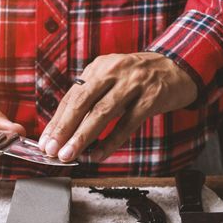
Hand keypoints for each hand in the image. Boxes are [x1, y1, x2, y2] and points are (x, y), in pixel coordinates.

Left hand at [38, 52, 196, 161]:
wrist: (177, 67)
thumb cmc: (138, 79)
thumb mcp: (111, 80)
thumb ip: (90, 99)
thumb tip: (64, 130)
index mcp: (98, 68)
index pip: (71, 97)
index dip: (56, 121)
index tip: (45, 142)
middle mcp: (113, 72)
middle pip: (82, 102)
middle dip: (64, 128)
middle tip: (52, 150)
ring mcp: (133, 83)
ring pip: (102, 112)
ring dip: (83, 136)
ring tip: (69, 154)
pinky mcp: (152, 97)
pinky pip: (128, 123)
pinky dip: (112, 141)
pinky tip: (99, 154)